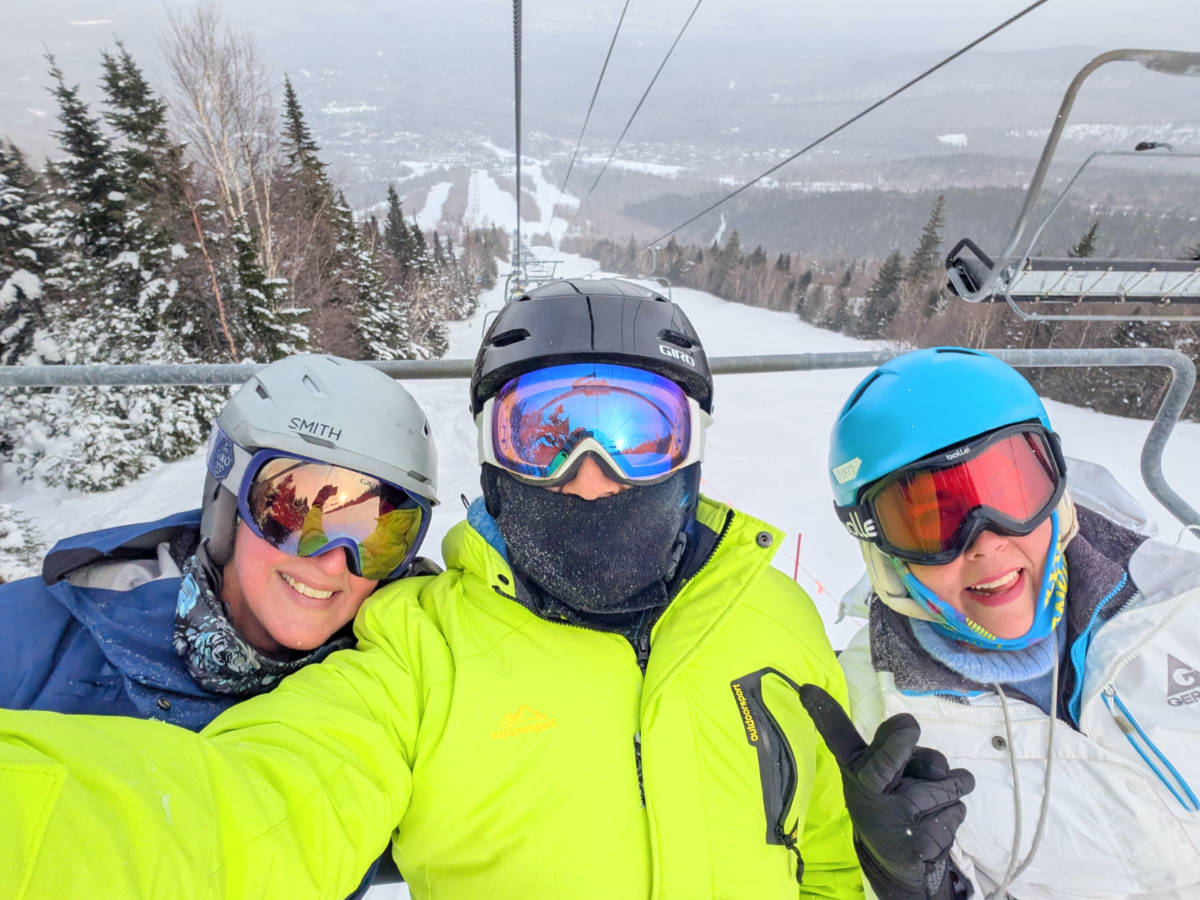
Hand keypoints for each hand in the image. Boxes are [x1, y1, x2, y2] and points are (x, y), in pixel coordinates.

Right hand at [798, 684, 973, 899]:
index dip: (824, 714)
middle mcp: (867, 790)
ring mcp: (891, 818)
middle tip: (909, 727)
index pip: (838, 737)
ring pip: (945, 783)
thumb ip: (912, 756)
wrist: (895, 863)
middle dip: (899, 743)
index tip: (807, 689)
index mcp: (857, 767)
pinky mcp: (916, 843)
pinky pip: (956, 810)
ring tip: (930, 805)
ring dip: (952, 787)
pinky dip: (954, 814)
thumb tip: (942, 768)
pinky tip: (934, 827)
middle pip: (884, 761)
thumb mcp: (893, 773)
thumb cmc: (896, 801)